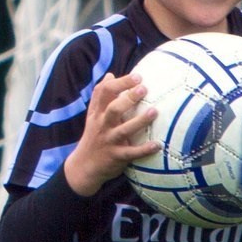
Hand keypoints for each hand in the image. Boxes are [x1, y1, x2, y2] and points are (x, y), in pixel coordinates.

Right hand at [63, 74, 158, 195]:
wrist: (84, 166)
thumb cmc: (94, 136)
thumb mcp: (93, 115)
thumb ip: (101, 96)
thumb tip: (110, 75)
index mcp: (98, 113)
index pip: (104, 93)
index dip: (120, 83)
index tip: (137, 76)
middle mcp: (102, 125)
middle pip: (113, 109)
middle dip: (128, 98)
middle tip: (144, 88)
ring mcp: (109, 141)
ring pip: (124, 130)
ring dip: (139, 121)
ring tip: (155, 111)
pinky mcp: (116, 157)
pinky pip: (131, 153)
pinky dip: (144, 150)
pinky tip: (157, 145)